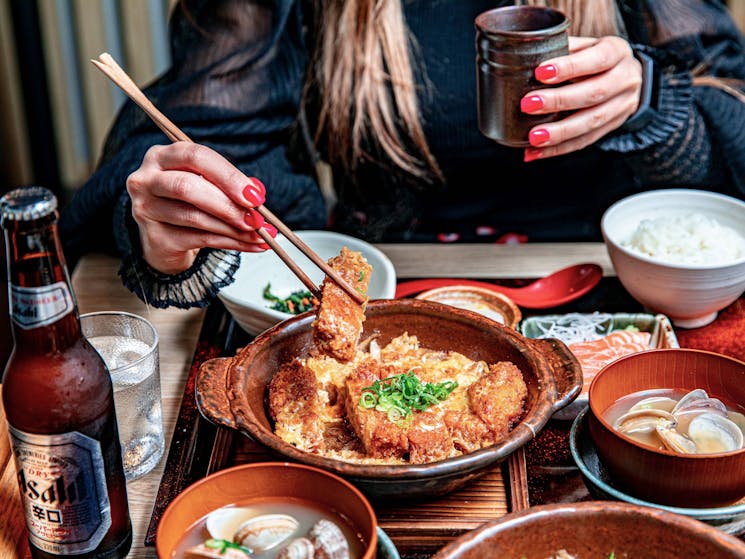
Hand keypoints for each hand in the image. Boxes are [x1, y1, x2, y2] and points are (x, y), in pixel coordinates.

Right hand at [126, 142, 274, 273]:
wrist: (164, 239)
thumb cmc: (189, 203)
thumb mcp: (208, 185)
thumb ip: (230, 185)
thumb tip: (257, 193)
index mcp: (161, 156)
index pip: (196, 157)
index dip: (228, 175)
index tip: (254, 195)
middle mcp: (146, 180)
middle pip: (188, 187)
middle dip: (228, 204)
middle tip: (256, 219)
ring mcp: (146, 210)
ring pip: (194, 217)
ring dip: (233, 228)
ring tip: (259, 234)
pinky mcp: (155, 238)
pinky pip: (199, 239)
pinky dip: (230, 243)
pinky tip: (250, 244)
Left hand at [520, 36, 641, 161]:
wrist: (626, 76)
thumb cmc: (594, 57)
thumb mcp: (585, 45)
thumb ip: (563, 48)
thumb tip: (526, 52)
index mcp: (617, 52)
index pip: (597, 59)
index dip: (569, 67)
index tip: (540, 72)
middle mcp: (626, 79)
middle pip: (594, 93)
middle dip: (559, 101)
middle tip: (528, 105)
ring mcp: (622, 106)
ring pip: (591, 122)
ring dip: (559, 132)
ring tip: (533, 137)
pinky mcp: (612, 127)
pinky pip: (584, 141)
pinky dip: (557, 149)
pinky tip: (535, 152)